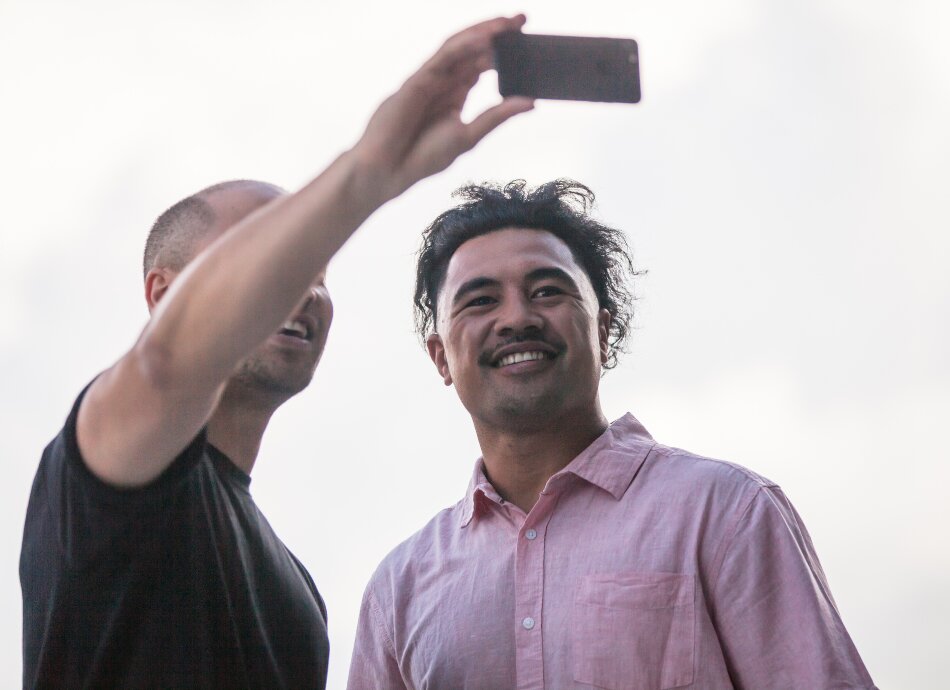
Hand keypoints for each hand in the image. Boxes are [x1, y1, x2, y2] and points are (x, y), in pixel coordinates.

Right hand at [354, 15, 534, 201]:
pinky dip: (462, 45)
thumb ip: (498, 116)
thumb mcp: (470, 135)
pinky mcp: (418, 80)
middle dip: (497, 34)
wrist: (390, 170)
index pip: (482, 64)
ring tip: (507, 22)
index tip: (527, 40)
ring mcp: (430, 78)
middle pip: (473, 50)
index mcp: (455, 94)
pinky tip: (482, 38)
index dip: (503, 51)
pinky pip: (442, 57)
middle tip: (522, 18)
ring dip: (482, 32)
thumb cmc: (423, 156)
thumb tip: (531, 101)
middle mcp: (443, 82)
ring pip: (458, 47)